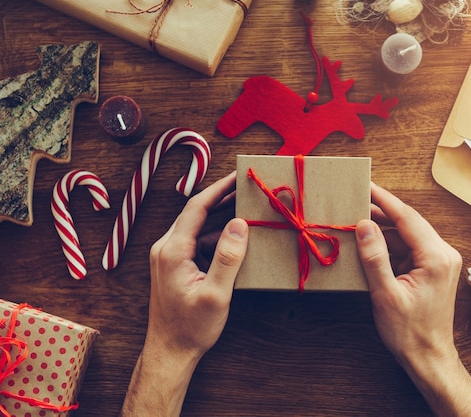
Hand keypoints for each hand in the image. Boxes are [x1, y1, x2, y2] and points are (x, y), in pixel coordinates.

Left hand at [146, 171, 247, 357]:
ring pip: (197, 228)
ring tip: (246, 211)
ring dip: (220, 219)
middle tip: (247, 189)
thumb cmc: (191, 327)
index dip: (218, 188)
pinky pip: (196, 243)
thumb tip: (239, 223)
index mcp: (172, 250)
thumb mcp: (216, 294)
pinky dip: (215, 238)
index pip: (196, 207)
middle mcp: (166, 248)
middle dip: (222, 199)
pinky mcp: (173, 266)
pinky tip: (235, 241)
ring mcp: (168, 257)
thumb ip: (228, 257)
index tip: (238, 176)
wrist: (169, 351)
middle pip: (196, 213)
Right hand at [355, 183, 470, 415]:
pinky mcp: (434, 270)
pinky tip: (370, 245)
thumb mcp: (385, 294)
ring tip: (356, 223)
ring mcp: (441, 262)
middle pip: (408, 223)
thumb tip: (364, 225)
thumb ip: (374, 257)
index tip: (366, 185)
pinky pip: (409, 249)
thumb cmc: (409, 332)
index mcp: (436, 257)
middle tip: (355, 201)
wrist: (429, 358)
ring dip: (383, 231)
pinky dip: (389, 246)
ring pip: (407, 235)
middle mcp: (444, 254)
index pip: (407, 218)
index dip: (384, 200)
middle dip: (381, 213)